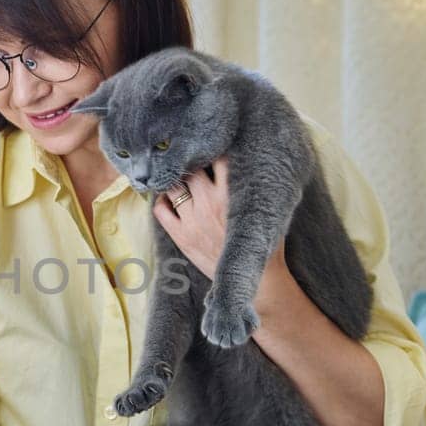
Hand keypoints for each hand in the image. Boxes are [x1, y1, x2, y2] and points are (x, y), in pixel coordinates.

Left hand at [152, 156, 290, 302]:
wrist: (256, 279)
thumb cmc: (265, 241)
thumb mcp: (265, 208)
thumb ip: (254, 183)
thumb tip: (253, 157)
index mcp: (232, 194)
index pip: (217, 158)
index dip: (212, 149)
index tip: (210, 145)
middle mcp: (209, 203)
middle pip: (191, 169)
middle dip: (192, 163)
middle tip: (191, 161)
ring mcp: (192, 219)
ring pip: (172, 187)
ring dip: (174, 180)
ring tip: (178, 178)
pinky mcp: (181, 236)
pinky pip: (160, 210)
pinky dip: (160, 200)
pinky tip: (168, 198)